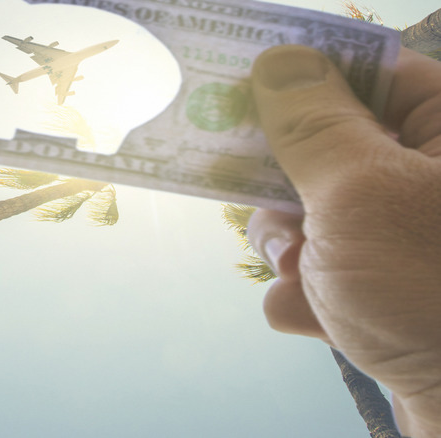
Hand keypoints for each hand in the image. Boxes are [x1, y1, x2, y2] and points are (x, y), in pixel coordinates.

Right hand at [247, 45, 440, 436]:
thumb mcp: (359, 194)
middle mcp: (429, 177)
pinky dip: (305, 290)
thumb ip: (314, 125)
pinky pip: (319, 264)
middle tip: (269, 199)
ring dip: (289, 247)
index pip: (371, 73)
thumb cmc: (427, 293)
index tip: (246, 90)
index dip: (306, 77)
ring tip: (303, 276)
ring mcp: (404, 233)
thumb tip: (280, 61)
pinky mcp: (383, 282)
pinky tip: (321, 317)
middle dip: (287, 186)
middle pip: (329, 146)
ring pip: (312, 210)